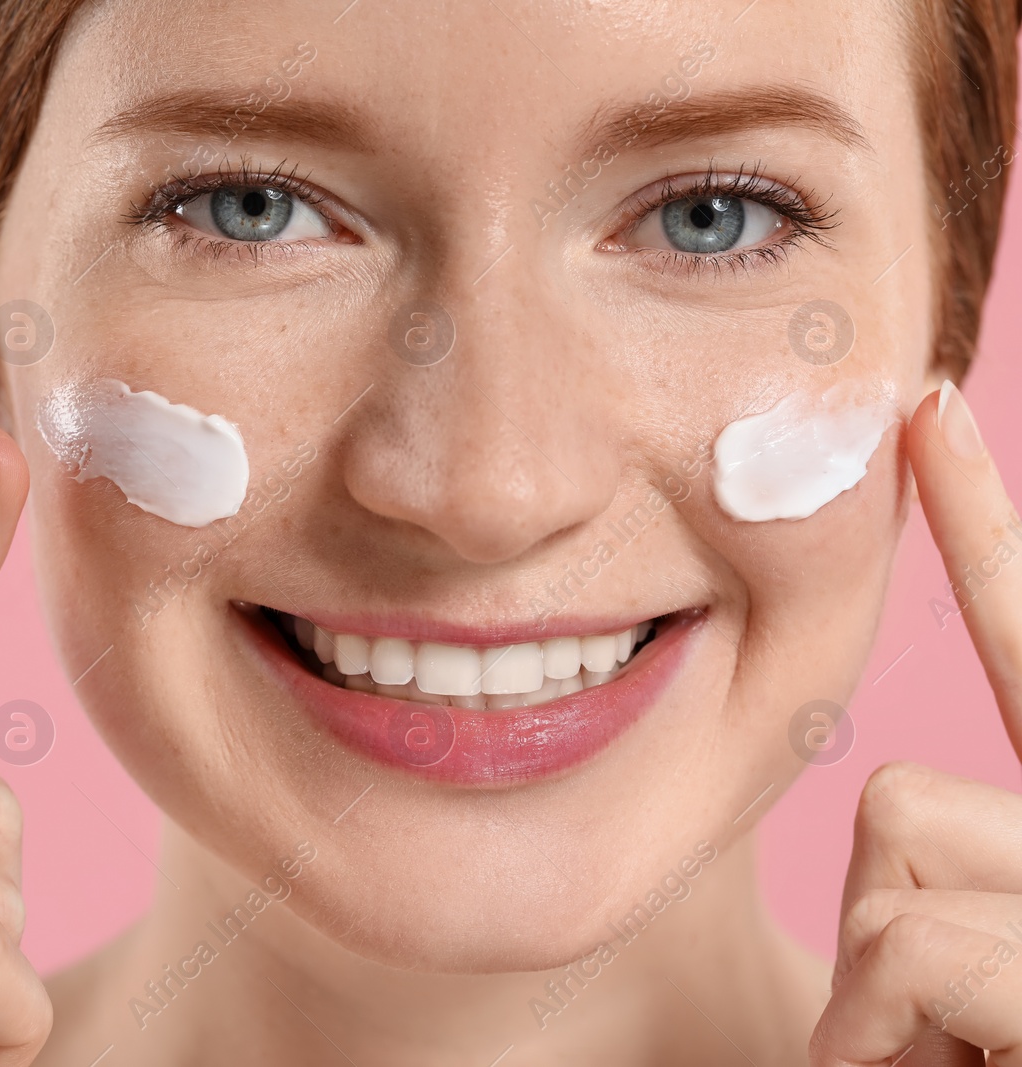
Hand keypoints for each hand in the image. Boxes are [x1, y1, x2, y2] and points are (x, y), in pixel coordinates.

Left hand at [814, 384, 1021, 1065]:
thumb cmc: (977, 1059)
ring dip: (889, 1007)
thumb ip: (948, 910)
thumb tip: (897, 857)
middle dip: (891, 939)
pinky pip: (923, 950)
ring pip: (901, 867)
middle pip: (908, 806)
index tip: (917, 414)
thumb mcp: (968, 993)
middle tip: (952, 1056)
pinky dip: (883, 1046)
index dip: (986, 531)